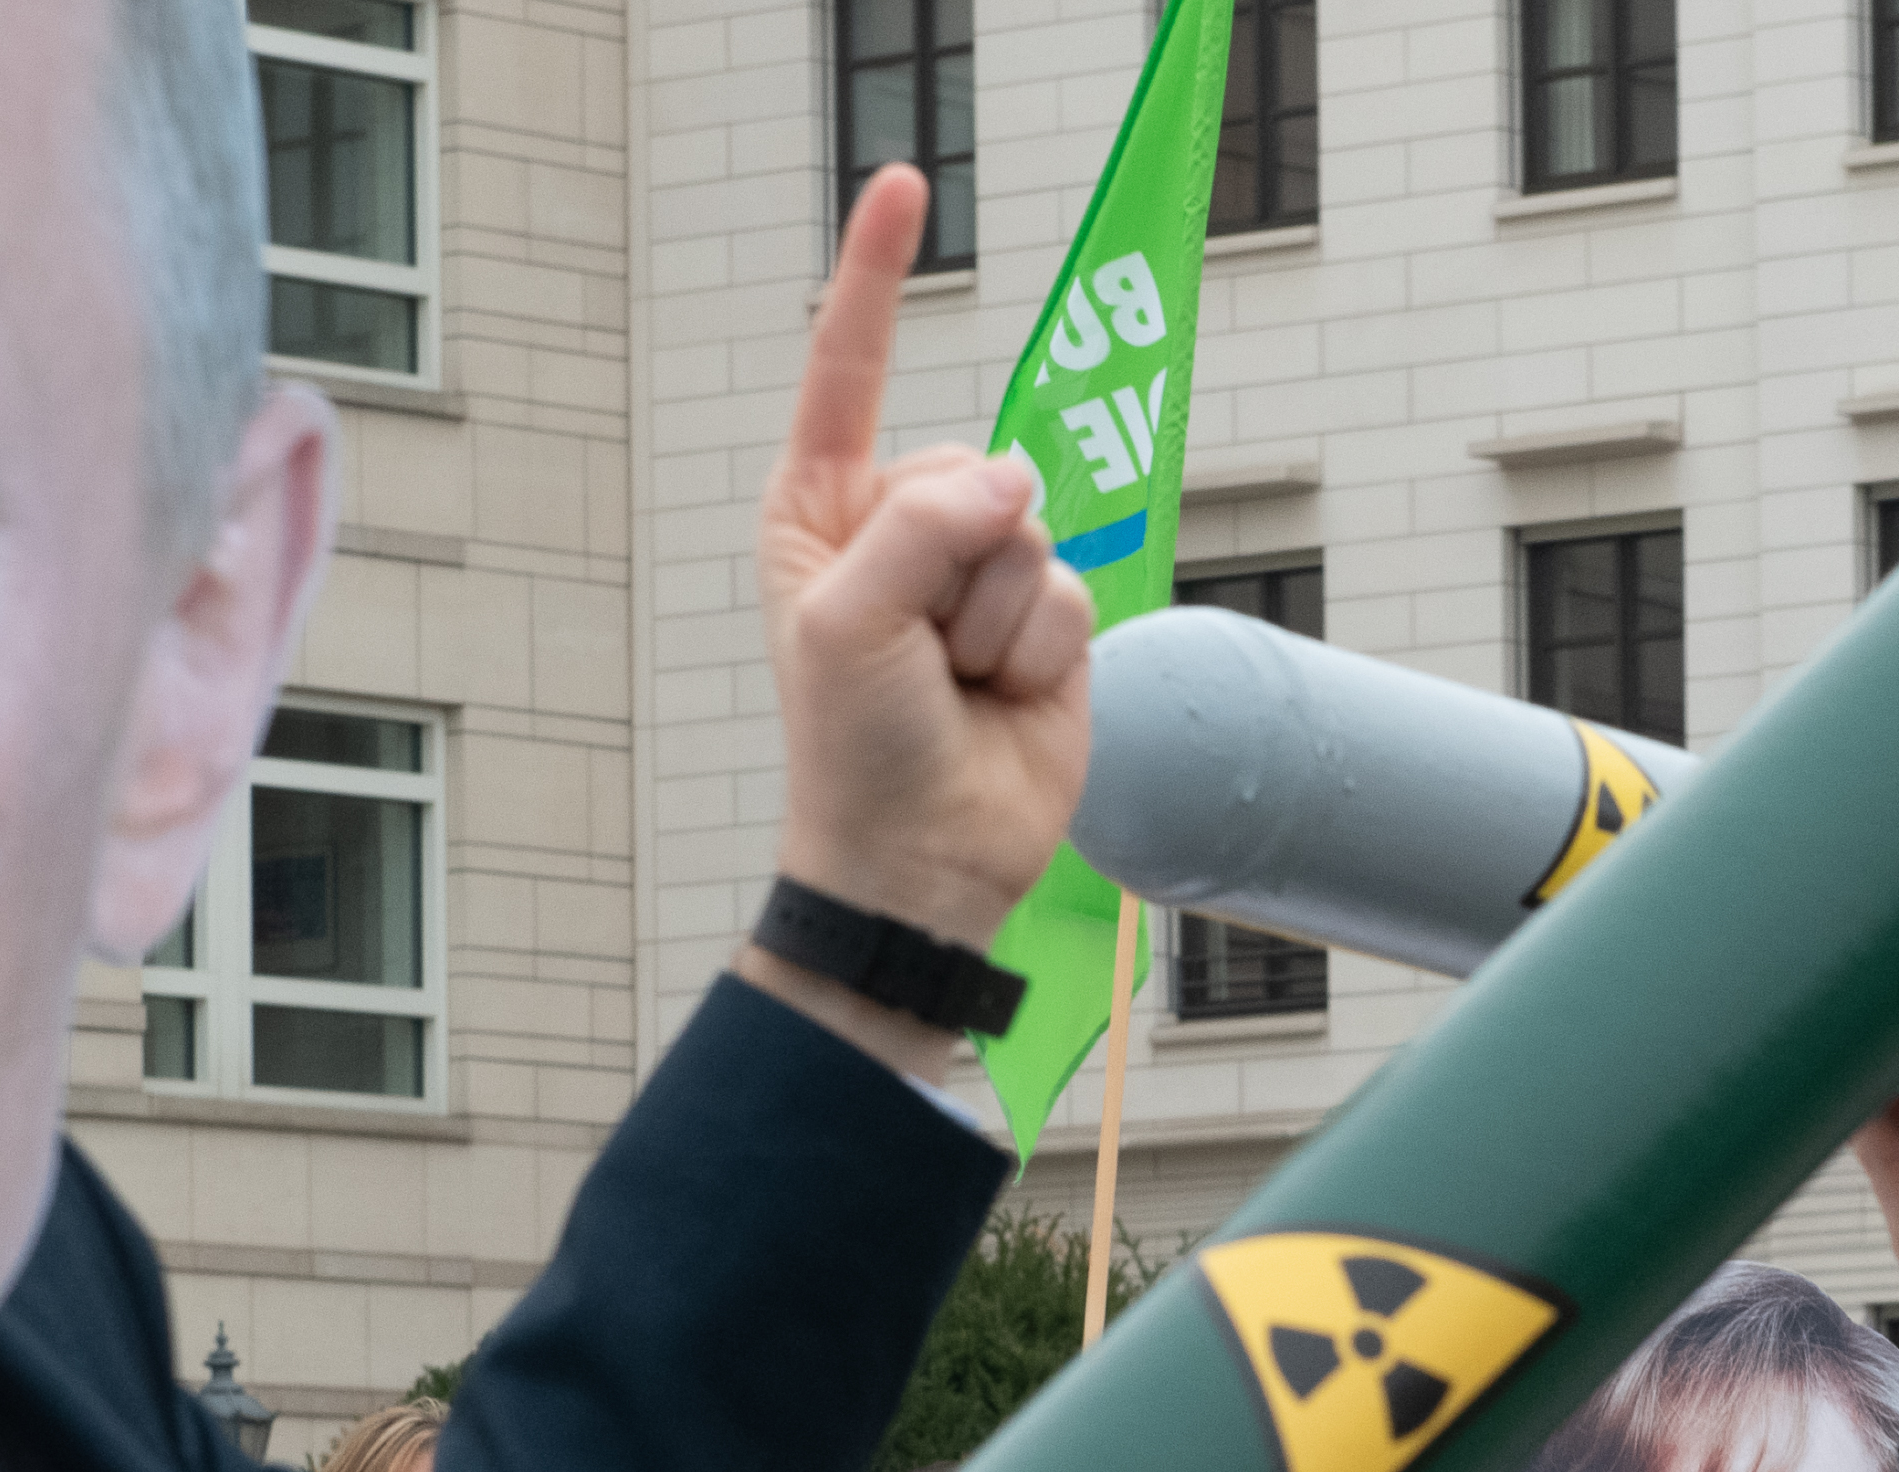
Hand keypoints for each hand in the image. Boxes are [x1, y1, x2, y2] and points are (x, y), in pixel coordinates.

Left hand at [745, 160, 1093, 1068]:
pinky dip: (1042, 654)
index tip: (901, 182)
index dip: (875, 278)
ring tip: (957, 685)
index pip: (849, 372)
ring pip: (1033, 530)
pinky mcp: (1046, 622)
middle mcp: (903, 526)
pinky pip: (1075, 589)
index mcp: (823, 508)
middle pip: (970, 463)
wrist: (924, 862)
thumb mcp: (852, 620)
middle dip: (956, 556)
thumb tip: (1014, 483)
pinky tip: (1003, 701)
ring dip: (998, 623)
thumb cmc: (855, 747)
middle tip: (921, 650)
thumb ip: (923, 526)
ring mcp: (978, 575)